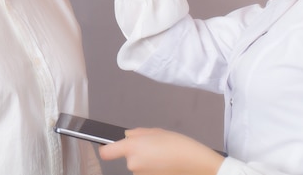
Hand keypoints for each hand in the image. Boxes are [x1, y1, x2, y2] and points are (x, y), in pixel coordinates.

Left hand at [99, 127, 224, 174]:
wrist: (195, 164)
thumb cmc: (178, 145)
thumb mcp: (156, 131)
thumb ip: (137, 133)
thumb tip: (128, 136)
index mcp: (133, 147)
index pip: (107, 152)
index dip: (108, 149)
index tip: (111, 147)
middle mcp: (133, 163)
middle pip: (127, 157)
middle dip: (137, 152)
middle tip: (153, 146)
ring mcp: (140, 174)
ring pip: (137, 165)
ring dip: (145, 161)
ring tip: (162, 155)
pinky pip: (145, 172)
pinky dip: (152, 168)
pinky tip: (164, 164)